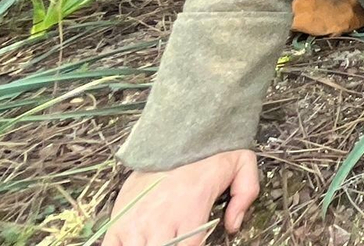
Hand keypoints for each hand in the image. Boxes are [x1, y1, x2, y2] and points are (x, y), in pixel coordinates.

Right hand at [102, 149, 259, 245]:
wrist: (176, 128)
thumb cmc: (205, 149)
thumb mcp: (241, 164)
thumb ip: (245, 195)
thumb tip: (233, 224)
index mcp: (191, 213)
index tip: (192, 242)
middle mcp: (161, 223)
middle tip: (173, 239)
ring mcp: (136, 223)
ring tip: (156, 240)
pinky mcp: (118, 219)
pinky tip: (132, 244)